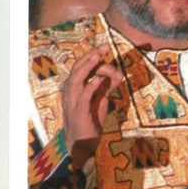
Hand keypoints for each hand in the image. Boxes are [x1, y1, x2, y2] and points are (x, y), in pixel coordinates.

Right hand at [61, 44, 123, 167]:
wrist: (82, 141)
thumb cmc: (90, 119)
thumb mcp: (100, 99)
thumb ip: (106, 86)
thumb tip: (117, 75)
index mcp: (73, 87)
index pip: (80, 66)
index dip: (92, 55)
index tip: (105, 47)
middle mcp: (70, 91)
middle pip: (77, 68)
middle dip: (91, 56)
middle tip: (104, 47)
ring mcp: (72, 101)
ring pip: (76, 79)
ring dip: (88, 67)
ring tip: (98, 57)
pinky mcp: (78, 111)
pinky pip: (82, 96)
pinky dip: (90, 86)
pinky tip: (98, 79)